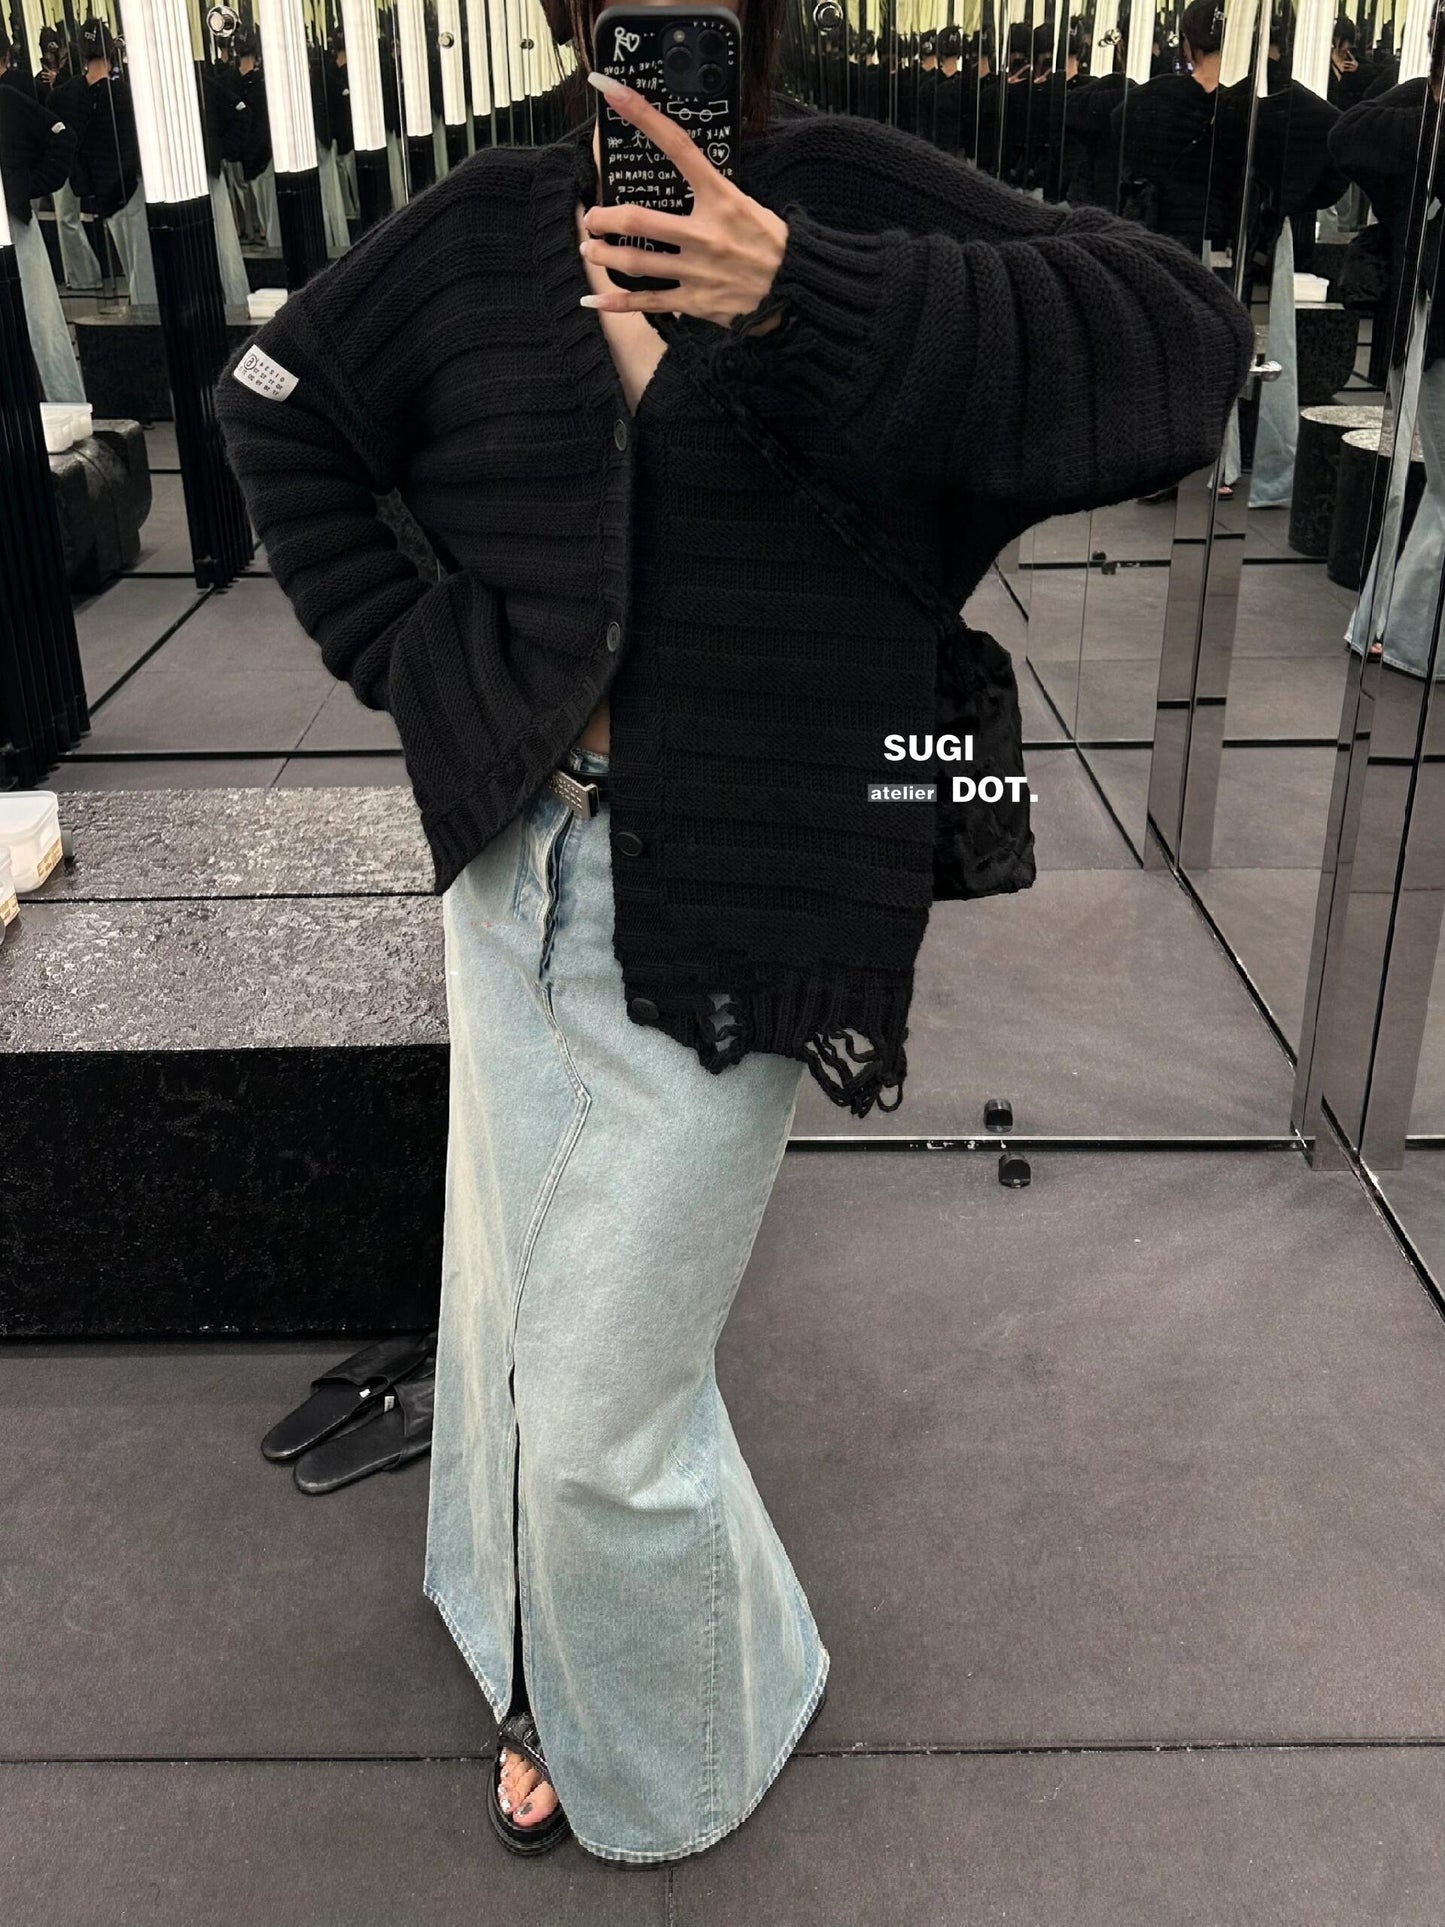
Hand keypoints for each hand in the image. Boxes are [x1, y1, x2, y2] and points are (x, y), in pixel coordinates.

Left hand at [579, 72, 788, 329]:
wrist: (797, 292)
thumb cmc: (773, 245)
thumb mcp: (749, 206)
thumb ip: (715, 193)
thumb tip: (686, 178)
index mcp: (721, 197)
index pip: (677, 146)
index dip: (641, 115)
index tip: (609, 90)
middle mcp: (705, 232)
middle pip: (637, 219)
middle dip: (604, 218)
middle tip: (591, 216)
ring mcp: (697, 270)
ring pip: (635, 261)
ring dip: (604, 253)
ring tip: (590, 247)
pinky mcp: (696, 302)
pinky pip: (648, 302)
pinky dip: (617, 303)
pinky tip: (594, 299)